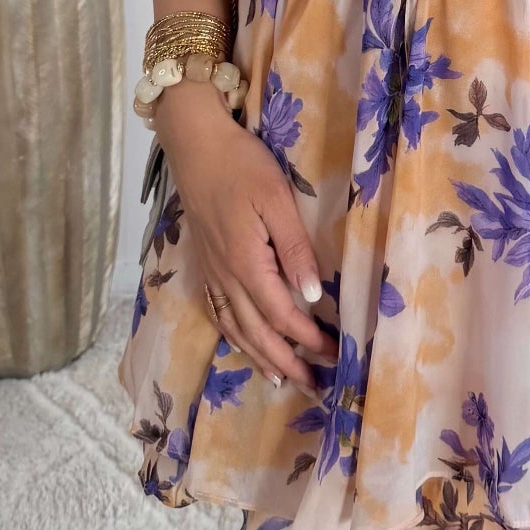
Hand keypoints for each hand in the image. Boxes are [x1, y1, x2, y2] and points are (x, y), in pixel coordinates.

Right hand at [166, 104, 338, 396]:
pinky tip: (241, 340)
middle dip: (286, 361)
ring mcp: (211, 271)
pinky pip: (217, 311)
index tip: (333, 354)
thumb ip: (294, 248)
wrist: (195, 145)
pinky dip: (232, 334)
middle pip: (257, 332)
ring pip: (234, 327)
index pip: (281, 315)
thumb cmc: (242, 165)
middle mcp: (226, 276)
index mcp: (247, 263)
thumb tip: (311, 297)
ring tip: (278, 378)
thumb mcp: (277, 199)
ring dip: (258, 356)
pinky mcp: (204, 262)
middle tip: (313, 385)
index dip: (308, 339)